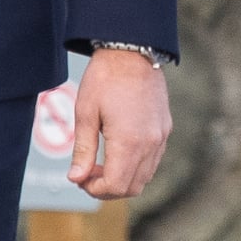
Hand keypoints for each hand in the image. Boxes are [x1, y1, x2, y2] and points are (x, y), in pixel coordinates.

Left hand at [67, 49, 170, 200]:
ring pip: (144, 177)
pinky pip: (152, 161)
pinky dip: (134, 167)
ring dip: (122, 178)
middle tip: (87, 174)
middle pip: (132, 188)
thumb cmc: (105, 77)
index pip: (116, 185)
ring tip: (100, 163)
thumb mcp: (86, 113)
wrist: (132, 50)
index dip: (95, 190)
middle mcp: (150, 143)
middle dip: (107, 188)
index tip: (80, 179)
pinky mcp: (164, 129)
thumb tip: (76, 178)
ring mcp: (160, 137)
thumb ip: (83, 150)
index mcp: (129, 141)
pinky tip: (117, 152)